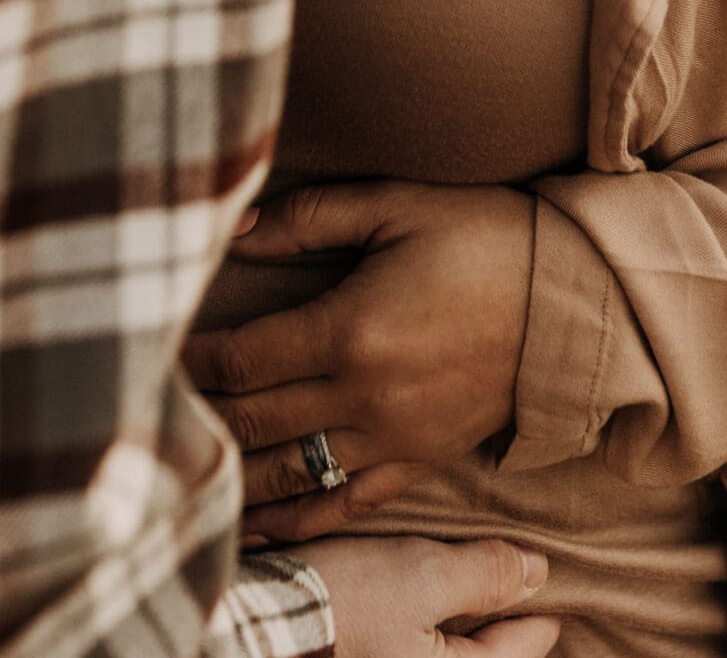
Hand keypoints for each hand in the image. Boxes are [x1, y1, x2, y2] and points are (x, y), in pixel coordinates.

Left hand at [183, 181, 536, 528]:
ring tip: (183, 469)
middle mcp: (363, 395)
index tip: (157, 352)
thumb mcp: (399, 205)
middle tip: (153, 407)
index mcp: (351, 328)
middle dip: (199, 415)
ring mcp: (391, 439)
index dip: (192, 360)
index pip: (243, 360)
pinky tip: (255, 521)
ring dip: (231, 474)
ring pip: (287, 473)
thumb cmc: (483, 236)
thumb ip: (312, 218)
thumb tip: (237, 232)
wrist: (572, 299)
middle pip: (252, 421)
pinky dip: (294, 518)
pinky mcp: (418, 463)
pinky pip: (342, 504)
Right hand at [293, 534, 558, 657]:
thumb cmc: (349, 598)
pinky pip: (419, 645)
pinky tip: (431, 598)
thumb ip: (487, 575)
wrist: (265, 612)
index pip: (517, 650)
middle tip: (523, 592)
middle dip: (502, 624)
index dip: (539, 615)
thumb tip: (539, 574)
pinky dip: (433, 623)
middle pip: (481, 654)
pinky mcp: (367, 654)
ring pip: (448, 650)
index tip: (552, 591)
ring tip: (480, 592)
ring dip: (466, 622)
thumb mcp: (425, 574)